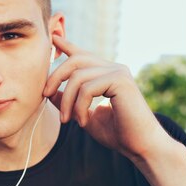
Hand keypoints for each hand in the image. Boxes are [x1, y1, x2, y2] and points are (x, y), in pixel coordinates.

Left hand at [42, 34, 169, 160]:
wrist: (141, 147)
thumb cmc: (117, 134)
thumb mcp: (84, 115)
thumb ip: (69, 102)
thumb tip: (50, 92)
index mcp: (107, 74)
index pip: (83, 54)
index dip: (66, 45)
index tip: (53, 38)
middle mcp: (113, 68)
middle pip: (75, 60)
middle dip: (55, 77)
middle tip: (44, 95)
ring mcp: (118, 72)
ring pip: (78, 76)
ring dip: (66, 100)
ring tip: (66, 120)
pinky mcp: (120, 81)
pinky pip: (87, 88)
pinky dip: (79, 106)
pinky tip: (82, 122)